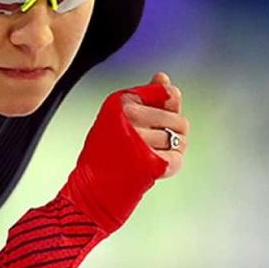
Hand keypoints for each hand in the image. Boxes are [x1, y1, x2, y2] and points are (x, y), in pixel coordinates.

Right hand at [59, 75, 179, 233]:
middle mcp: (129, 115)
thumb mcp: (119, 117)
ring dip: (170, 153)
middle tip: (148, 146)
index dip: (167, 113)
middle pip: (179, 120)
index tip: (150, 124)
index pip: (168, 95)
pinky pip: (176, 160)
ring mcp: (138, 138)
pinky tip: (151, 169)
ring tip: (147, 157)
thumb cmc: (105, 154)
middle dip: (173, 135)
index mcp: (121, 100)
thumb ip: (147, 97)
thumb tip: (164, 78)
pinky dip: (169, 168)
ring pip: (180, 141)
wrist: (88, 190)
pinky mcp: (147, 161)